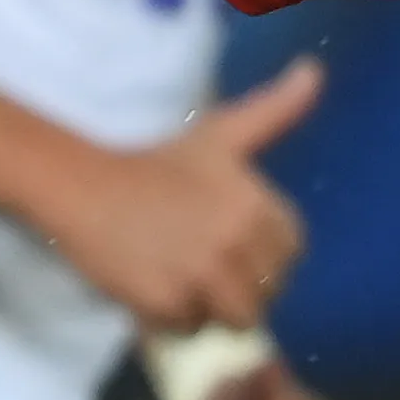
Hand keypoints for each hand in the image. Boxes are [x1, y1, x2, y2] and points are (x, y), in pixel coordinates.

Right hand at [21, 57, 323, 331]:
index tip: (229, 234)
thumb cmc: (158, 161)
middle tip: (199, 254)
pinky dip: (175, 317)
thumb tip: (316, 69)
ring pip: (235, 317)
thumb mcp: (223, 133)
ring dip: (211, 305)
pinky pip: (191, 329)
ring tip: (182, 274)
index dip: (263, 249)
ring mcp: (201, 276)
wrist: (84, 187)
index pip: (291, 252)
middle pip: (266, 290)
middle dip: (239, 280)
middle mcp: (235, 242)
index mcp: (255, 205)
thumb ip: (277, 109)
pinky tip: (155, 283)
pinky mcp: (166, 304)